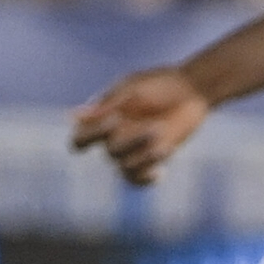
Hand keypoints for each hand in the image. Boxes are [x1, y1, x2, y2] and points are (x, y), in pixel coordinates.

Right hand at [67, 65, 208, 185]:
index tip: (113, 120)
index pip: (80, 140)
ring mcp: (132, 150)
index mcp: (103, 120)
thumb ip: (105, 105)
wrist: (191, 90)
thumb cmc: (158, 83)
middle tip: (155, 126)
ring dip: (144, 156)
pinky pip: (137, 179)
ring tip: (163, 137)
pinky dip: (146, 178)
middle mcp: (113, 138)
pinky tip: (160, 171)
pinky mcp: (151, 159)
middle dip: (131, 141)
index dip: (88, 137)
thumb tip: (72, 116)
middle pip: (110, 153)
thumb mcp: (131, 89)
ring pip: (125, 168)